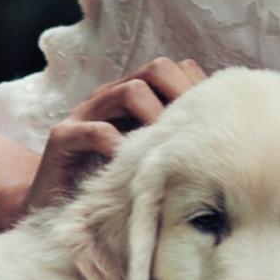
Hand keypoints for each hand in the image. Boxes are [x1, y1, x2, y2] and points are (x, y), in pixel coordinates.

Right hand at [23, 56, 208, 213]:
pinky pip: (95, 130)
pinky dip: (119, 146)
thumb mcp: (149, 159)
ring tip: (167, 150)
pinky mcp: (62, 138)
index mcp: (133, 97)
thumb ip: (175, 141)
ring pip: (130, 91)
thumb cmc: (112, 185)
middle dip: (180, 95)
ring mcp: (85, 114)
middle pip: (156, 69)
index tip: (215, 121)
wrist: (56, 211)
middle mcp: (110, 97)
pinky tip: (132, 168)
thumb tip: (223, 136)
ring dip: (156, 118)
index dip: (197, 89)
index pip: (175, 70)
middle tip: (194, 132)